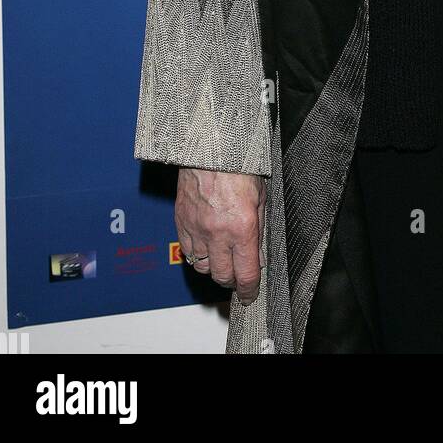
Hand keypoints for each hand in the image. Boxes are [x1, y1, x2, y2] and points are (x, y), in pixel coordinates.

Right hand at [175, 168, 265, 304]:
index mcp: (242, 227)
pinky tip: (205, 246)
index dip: (248, 291)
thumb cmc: (238, 165)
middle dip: (232, 280)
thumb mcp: (260, 197)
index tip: (249, 295)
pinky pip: (187, 251)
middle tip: (238, 275)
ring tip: (222, 258)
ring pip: (202, 267)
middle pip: (222, 276)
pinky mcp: (182, 222)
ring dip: (213, 267)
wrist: (210, 147)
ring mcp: (197, 228)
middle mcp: (218, 232)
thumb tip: (257, 255)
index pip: (245, 274)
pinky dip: (196, 254)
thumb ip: (259, 229)